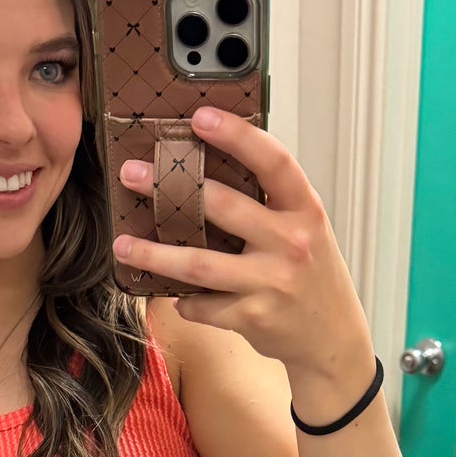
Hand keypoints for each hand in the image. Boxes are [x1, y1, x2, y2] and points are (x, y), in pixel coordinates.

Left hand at [114, 106, 371, 374]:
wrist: (333, 339)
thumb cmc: (312, 277)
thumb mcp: (306, 230)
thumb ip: (270, 203)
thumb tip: (207, 170)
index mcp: (305, 210)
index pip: (273, 161)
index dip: (237, 135)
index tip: (200, 117)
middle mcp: (291, 243)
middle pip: (223, 207)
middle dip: (169, 187)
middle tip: (132, 174)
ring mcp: (272, 282)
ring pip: (199, 264)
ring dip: (153, 254)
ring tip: (123, 244)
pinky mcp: (253, 317)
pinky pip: (202, 304)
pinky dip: (184, 300)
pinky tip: (176, 295)